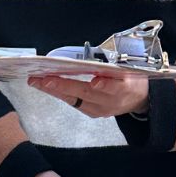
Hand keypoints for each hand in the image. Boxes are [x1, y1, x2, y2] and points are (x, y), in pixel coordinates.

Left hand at [29, 67, 150, 118]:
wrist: (138, 100)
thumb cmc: (132, 78)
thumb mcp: (130, 69)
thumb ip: (113, 67)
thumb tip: (91, 63)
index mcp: (126, 88)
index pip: (115, 87)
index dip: (105, 85)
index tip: (96, 82)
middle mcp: (112, 101)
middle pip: (86, 93)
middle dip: (62, 86)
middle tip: (43, 79)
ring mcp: (101, 109)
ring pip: (75, 99)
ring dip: (54, 90)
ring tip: (37, 81)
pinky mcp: (93, 113)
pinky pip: (74, 102)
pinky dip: (60, 93)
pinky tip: (47, 86)